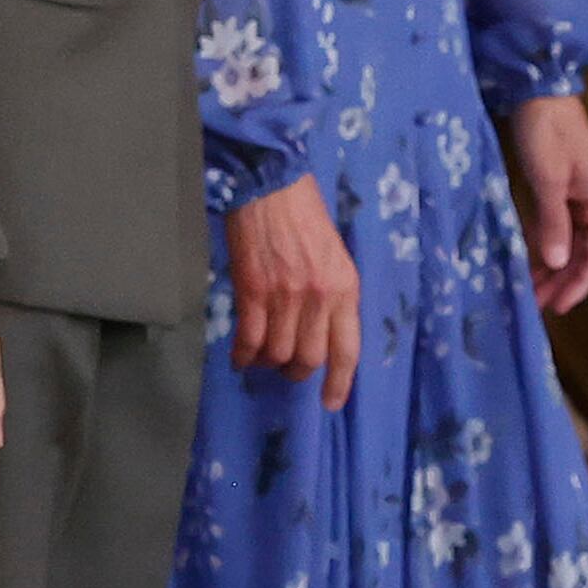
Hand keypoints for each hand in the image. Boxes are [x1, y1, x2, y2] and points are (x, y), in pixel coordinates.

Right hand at [225, 174, 360, 407]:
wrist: (270, 185)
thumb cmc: (305, 215)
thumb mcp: (336, 256)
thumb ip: (334, 294)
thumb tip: (322, 332)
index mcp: (346, 288)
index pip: (347, 349)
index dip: (340, 383)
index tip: (330, 403)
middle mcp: (319, 297)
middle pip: (309, 358)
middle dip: (296, 371)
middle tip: (286, 367)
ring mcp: (285, 296)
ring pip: (278, 354)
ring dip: (268, 362)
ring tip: (261, 357)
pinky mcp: (253, 291)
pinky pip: (249, 339)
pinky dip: (243, 355)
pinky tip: (239, 357)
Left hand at [503, 95, 587, 315]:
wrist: (539, 91)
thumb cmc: (547, 132)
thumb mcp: (548, 179)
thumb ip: (554, 222)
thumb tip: (557, 264)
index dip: (579, 282)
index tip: (559, 305)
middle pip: (584, 251)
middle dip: (563, 279)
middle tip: (537, 305)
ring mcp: (578, 195)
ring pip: (569, 241)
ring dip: (551, 266)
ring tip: (529, 290)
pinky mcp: (560, 187)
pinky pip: (556, 226)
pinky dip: (544, 244)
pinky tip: (527, 261)